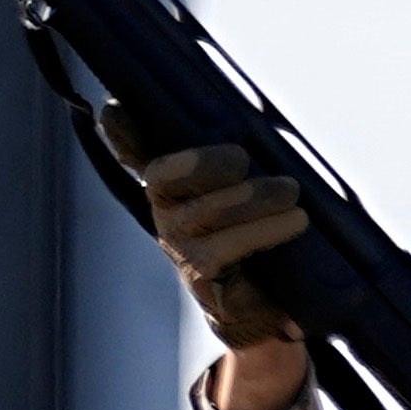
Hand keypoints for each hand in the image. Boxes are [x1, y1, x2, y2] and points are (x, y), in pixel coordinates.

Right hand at [102, 128, 315, 343]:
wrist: (268, 303)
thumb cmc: (265, 231)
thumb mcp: (258, 189)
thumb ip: (246, 162)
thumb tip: (262, 129)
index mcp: (174, 181)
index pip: (135, 150)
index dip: (122, 131)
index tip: (115, 107)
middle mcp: (165, 210)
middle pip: (163, 175)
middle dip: (206, 161)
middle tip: (244, 158)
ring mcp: (177, 244)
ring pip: (205, 211)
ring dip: (255, 197)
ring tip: (291, 193)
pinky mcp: (200, 274)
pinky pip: (226, 247)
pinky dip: (265, 229)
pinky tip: (295, 221)